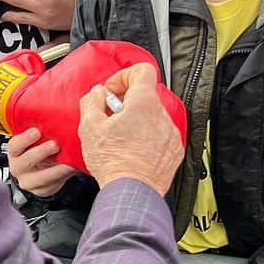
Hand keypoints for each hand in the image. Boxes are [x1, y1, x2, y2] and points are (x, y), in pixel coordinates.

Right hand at [7, 127, 77, 196]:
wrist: (43, 169)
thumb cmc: (39, 148)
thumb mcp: (36, 139)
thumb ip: (43, 130)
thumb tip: (56, 115)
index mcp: (15, 151)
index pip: (14, 145)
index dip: (25, 139)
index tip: (37, 131)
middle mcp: (18, 167)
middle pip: (25, 162)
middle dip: (40, 153)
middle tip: (55, 145)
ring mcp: (29, 181)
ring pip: (40, 178)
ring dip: (55, 169)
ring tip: (68, 162)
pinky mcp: (41, 190)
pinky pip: (52, 185)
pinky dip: (63, 177)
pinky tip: (72, 168)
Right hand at [77, 63, 183, 195]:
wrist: (131, 193)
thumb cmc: (114, 163)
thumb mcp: (89, 127)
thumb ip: (92, 101)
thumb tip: (97, 94)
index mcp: (143, 104)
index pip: (142, 70)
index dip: (123, 76)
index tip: (112, 91)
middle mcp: (162, 116)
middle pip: (145, 96)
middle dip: (126, 103)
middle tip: (110, 118)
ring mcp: (170, 134)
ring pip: (153, 117)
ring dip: (137, 122)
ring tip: (120, 139)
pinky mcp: (174, 151)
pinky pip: (160, 136)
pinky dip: (147, 139)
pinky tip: (132, 151)